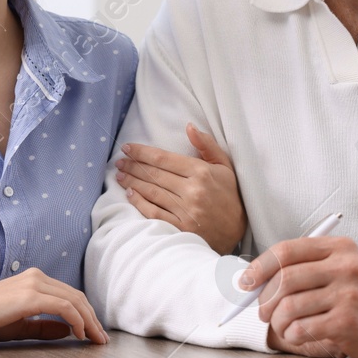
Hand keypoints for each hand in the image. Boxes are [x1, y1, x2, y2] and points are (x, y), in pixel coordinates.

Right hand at [0, 268, 108, 342]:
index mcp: (34, 280)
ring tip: (95, 339)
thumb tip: (69, 331)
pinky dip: (76, 320)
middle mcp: (36, 277)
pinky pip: (64, 307)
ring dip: (89, 321)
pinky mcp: (29, 296)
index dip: (86, 314)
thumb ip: (45, 327)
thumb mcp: (20, 325)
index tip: (94, 332)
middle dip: (93, 318)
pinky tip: (79, 334)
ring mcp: (33, 284)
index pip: (69, 295)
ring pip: (74, 300)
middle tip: (101, 339)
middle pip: (77, 296)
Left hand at [115, 123, 246, 253]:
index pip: (163, 158)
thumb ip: (207, 145)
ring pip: (151, 192)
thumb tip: (189, 126)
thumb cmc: (230, 195)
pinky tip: (129, 194)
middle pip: (154, 174)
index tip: (127, 148)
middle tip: (119, 161)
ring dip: (132, 182)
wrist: (237, 230)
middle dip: (132, 166)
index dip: (142, 152)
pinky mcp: (181, 228)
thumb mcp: (224, 166)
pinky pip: (154, 213)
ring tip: (120, 175)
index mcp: (201, 172)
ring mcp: (186, 211)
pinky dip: (139, 203)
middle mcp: (192, 190)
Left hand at [240, 236, 357, 357]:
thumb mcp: (343, 271)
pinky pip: (302, 328)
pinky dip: (293, 336)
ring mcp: (348, 293)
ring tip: (284, 328)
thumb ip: (307, 269)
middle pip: (284, 279)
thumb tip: (255, 280)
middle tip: (264, 314)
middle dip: (265, 300)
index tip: (245, 282)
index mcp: (340, 248)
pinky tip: (299, 337)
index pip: (287, 251)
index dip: (260, 267)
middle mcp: (345, 266)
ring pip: (288, 307)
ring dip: (279, 323)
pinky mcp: (347, 321)